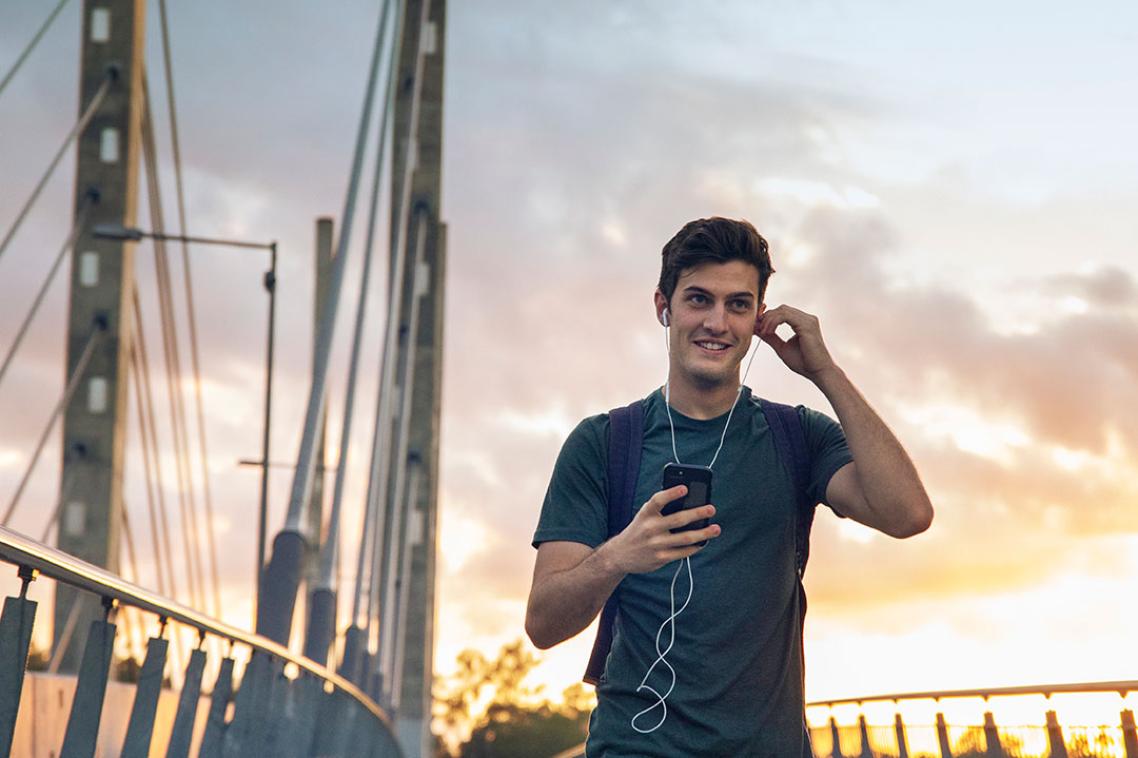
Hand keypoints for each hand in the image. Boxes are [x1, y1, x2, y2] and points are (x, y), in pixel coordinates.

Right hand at [604, 485, 720, 573]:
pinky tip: (703, 542)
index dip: (671, 493)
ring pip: (686, 538)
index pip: (658, 500)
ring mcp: (656, 544)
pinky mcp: (661, 558)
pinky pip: (683, 552)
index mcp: (646, 513)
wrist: (620, 554)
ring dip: (703, 533)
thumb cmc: (639, 530)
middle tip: (711, 509)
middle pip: (678, 519)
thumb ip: (661, 510)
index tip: (684, 488)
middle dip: (698, 513)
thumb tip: (689, 505)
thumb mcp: (644, 516)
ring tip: (716, 529)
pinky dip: (695, 546)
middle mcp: (650, 528)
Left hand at [755, 305, 837, 380]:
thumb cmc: (803, 362)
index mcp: (802, 322)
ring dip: (768, 320)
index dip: (767, 317)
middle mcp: (807, 318)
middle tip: (758, 329)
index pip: (782, 312)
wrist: (818, 372)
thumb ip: (771, 337)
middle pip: (781, 308)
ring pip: (782, 310)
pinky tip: (769, 332)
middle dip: (766, 317)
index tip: (756, 327)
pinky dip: (773, 322)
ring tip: (763, 332)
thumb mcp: (781, 347)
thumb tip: (757, 330)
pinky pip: (785, 316)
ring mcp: (808, 320)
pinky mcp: (807, 325)